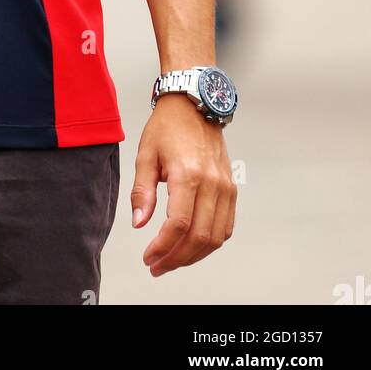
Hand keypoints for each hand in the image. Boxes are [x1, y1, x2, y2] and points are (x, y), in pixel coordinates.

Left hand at [131, 93, 236, 276]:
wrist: (194, 103)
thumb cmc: (167, 126)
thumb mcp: (146, 155)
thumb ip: (142, 191)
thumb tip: (139, 223)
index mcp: (188, 174)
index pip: (178, 225)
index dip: (163, 247)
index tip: (148, 258)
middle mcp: (212, 183)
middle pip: (198, 237)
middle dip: (176, 258)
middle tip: (157, 266)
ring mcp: (225, 187)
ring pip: (216, 237)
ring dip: (194, 255)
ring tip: (172, 260)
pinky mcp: (231, 188)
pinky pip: (226, 226)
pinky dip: (211, 243)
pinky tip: (192, 246)